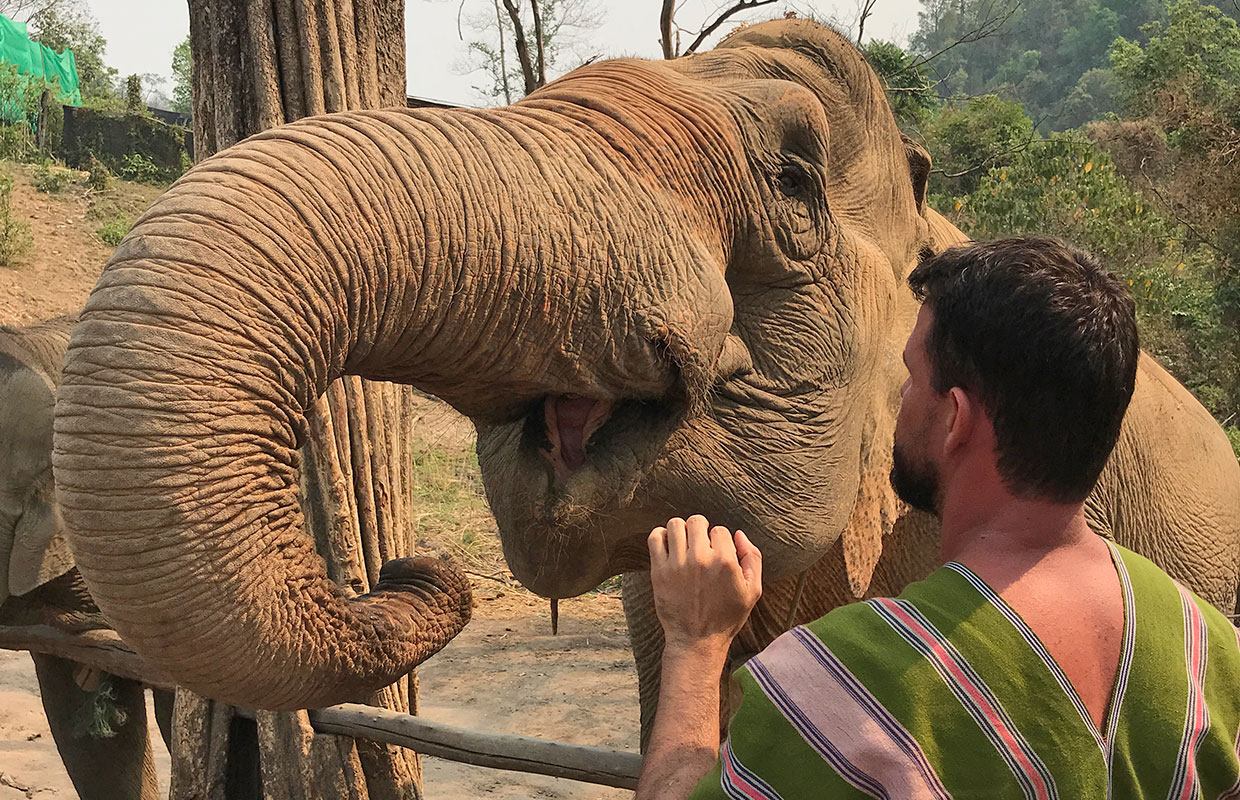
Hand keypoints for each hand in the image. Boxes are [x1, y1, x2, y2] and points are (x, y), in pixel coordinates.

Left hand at [647, 515, 762, 653]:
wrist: (697, 641)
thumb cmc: (726, 618)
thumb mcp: (752, 591)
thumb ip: (753, 558)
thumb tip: (739, 535)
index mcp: (725, 561)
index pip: (720, 530)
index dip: (719, 540)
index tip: (716, 552)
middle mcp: (701, 559)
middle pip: (697, 521)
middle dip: (700, 530)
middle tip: (699, 544)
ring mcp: (677, 564)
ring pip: (675, 525)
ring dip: (680, 530)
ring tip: (684, 543)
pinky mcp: (659, 571)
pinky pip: (655, 538)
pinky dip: (660, 536)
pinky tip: (668, 545)